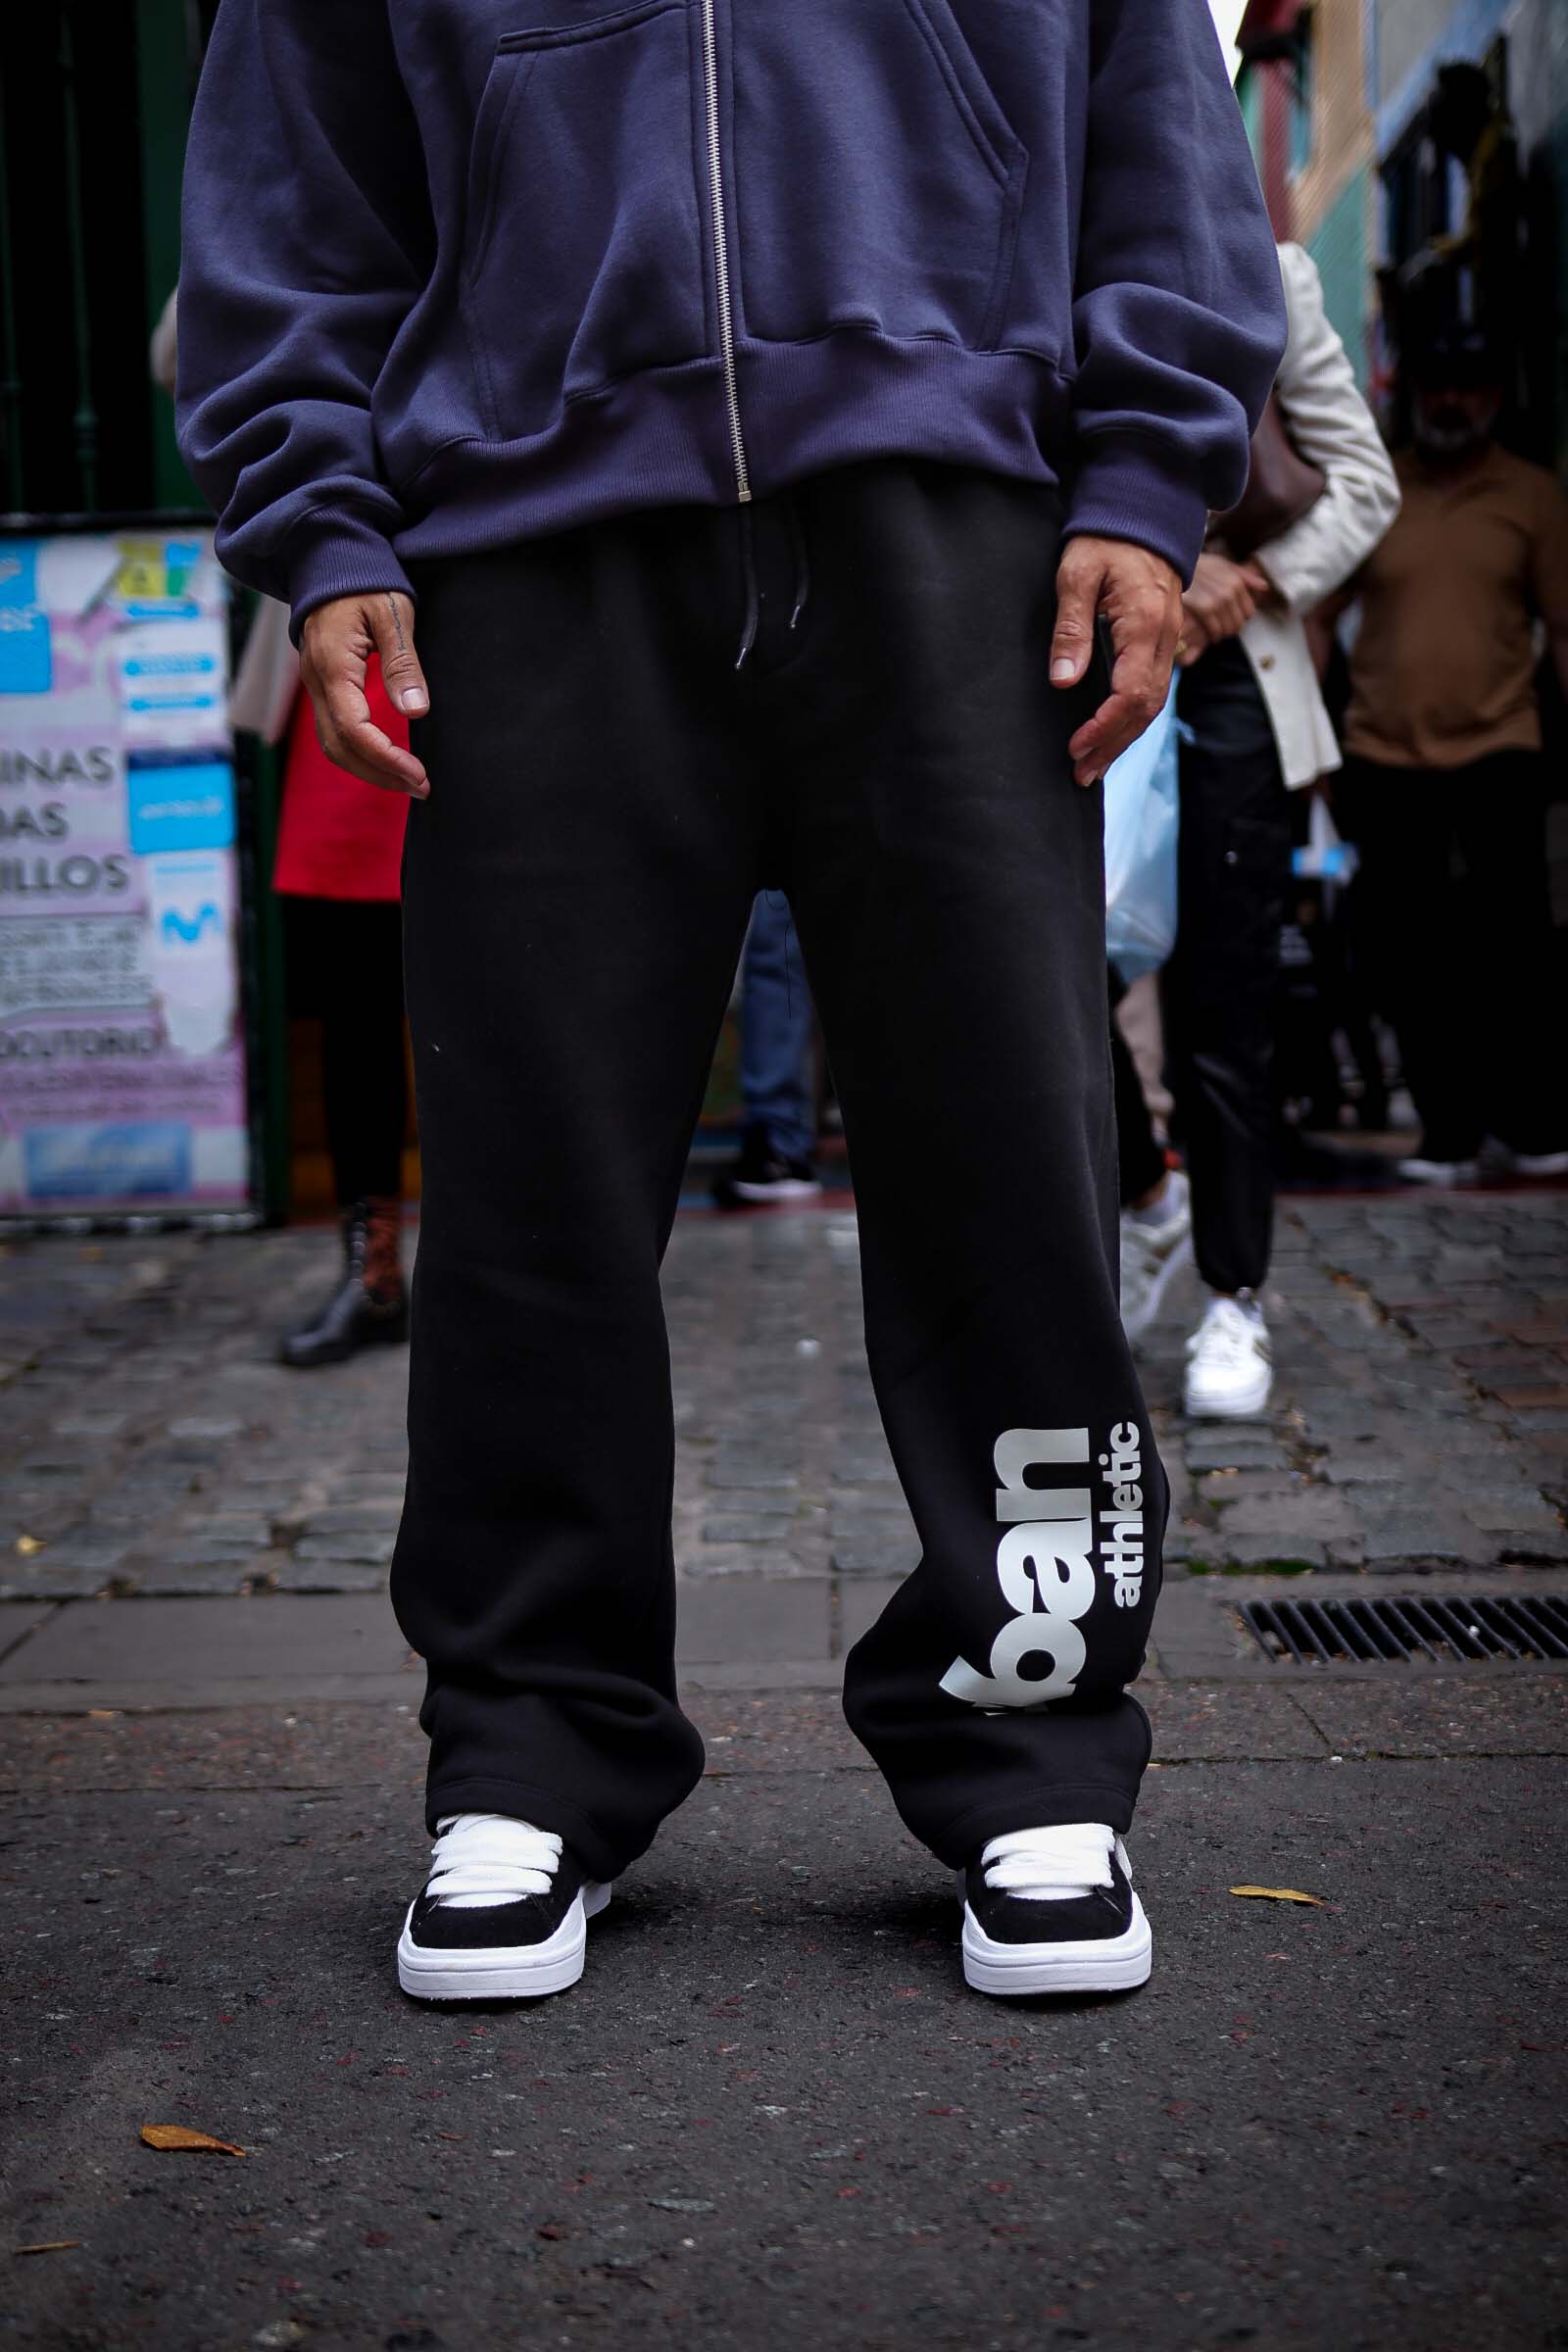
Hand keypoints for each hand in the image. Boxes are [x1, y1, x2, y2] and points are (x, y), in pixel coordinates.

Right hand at [299, 590, 430, 795]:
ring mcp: (314, 684)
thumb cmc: (364, 579)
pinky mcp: (321, 684)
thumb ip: (403, 662)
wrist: (328, 557)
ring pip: (332, 744)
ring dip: (368, 769)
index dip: (385, 757)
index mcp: (333, 665)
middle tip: (420, 788)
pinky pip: (332, 730)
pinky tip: (386, 758)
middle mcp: (316, 680)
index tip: (418, 774)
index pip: (353, 728)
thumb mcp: (393, 614)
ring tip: (407, 781)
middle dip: (379, 774)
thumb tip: (415, 709)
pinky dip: (358, 753)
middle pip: (338, 747)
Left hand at [1051, 536, 1182, 785]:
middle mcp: (1165, 638)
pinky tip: (1112, 732)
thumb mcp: (1076, 574)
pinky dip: (1133, 717)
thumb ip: (1071, 628)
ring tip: (1093, 764)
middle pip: (1146, 708)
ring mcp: (1170, 639)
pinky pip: (1154, 688)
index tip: (1076, 747)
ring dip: (1123, 737)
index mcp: (1145, 624)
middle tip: (1081, 772)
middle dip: (1113, 744)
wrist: (1144, 508)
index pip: (1130, 693)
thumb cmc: (1106, 537)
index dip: (1104, 727)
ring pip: (1153, 703)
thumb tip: (1064, 679)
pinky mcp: (1165, 639)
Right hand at [1177, 552, 1271, 664]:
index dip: (1242, 618)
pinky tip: (1210, 633)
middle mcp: (1230, 592)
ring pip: (1228, 628)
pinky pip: (1215, 630)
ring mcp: (1217, 601)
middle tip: (1224, 627)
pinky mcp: (1204, 609)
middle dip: (1232, 627)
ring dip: (1223, 633)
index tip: (1232, 619)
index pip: (1249, 612)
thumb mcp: (1224, 565)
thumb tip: (1264, 587)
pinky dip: (1214, 635)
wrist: (1176, 566)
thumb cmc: (1200, 566)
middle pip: (1239, 622)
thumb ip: (1246, 576)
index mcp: (1237, 582)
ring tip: (1217, 631)